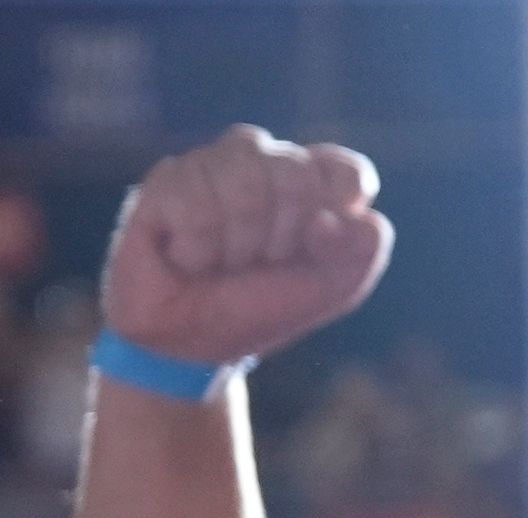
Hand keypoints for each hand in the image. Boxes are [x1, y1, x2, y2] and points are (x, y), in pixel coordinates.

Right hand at [100, 125, 391, 372]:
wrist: (185, 348)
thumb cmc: (257, 308)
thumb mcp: (334, 287)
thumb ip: (365, 246)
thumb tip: (326, 220)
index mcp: (311, 177)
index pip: (343, 170)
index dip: (331, 214)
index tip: (311, 252)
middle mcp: (263, 159)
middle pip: (294, 173)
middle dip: (279, 237)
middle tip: (254, 264)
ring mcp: (212, 165)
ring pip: (244, 181)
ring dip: (235, 243)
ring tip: (218, 262)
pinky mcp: (163, 181)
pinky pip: (193, 201)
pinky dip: (195, 247)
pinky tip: (184, 258)